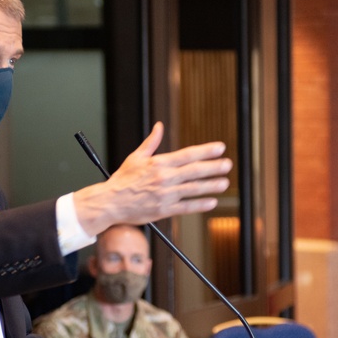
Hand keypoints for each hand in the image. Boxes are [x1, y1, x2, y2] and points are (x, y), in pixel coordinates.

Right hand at [73, 122, 231, 236]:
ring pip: (193, 189)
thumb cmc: (123, 180)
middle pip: (194, 171)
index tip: (220, 148)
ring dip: (211, 186)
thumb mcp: (136, 157)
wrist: (110, 202)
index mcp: (159, 163)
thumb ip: (151, 142)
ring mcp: (165, 195)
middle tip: (227, 165)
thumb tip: (159, 126)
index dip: (205, 151)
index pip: (187, 155)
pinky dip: (200, 205)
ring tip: (224, 183)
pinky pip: (186, 207)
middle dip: (213, 167)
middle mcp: (164, 178)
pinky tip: (211, 202)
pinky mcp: (164, 210)